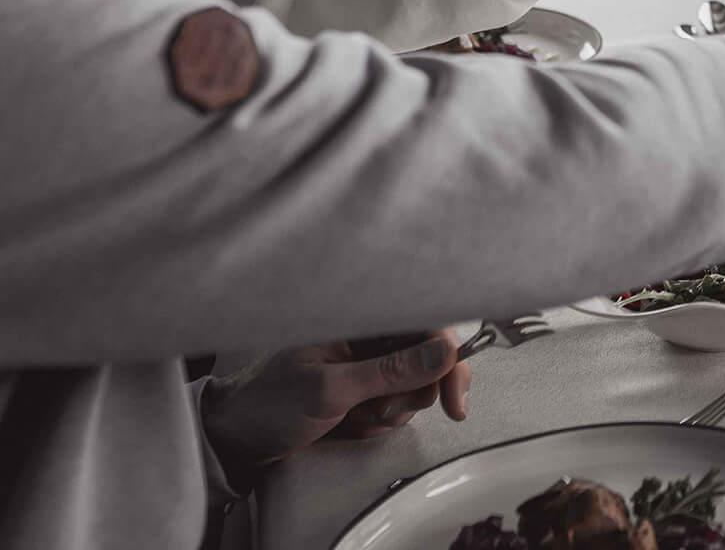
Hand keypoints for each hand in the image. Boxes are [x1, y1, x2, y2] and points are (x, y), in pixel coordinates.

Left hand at [200, 332, 469, 478]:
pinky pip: (396, 408)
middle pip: (428, 361)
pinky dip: (376, 423)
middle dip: (408, 394)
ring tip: (349, 417)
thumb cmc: (267, 403)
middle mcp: (370, 338)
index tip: (453, 395)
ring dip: (388, 413)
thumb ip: (391, 371)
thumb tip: (445, 353)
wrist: (236, 438)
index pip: (425, 325)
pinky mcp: (366, 389)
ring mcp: (369, 365)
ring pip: (414, 389)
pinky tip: (347, 423)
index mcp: (362, 321)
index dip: (448, 357)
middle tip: (379, 410)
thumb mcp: (331, 389)